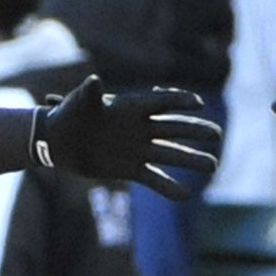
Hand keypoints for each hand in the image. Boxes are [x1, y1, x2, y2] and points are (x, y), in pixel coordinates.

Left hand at [29, 76, 220, 196]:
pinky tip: (186, 195)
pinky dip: (169, 188)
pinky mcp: (131, 169)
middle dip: (196, 131)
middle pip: (174, 128)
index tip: (198, 104)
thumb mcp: (78, 103)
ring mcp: (138, 149)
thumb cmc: (69, 115)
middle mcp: (140, 128)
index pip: (161, 102)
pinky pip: (154, 179)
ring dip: (191, 160)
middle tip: (217, 135)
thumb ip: (89, 94)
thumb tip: (93, 81)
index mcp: (131, 107)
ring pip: (170, 154)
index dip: (179, 100)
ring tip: (213, 166)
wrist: (58, 142)